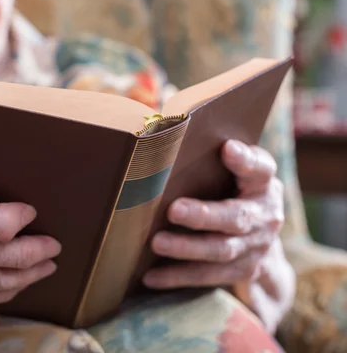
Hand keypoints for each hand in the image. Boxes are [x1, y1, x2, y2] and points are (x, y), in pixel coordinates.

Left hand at [142, 139, 285, 288]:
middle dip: (203, 215)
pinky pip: (208, 276)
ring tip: (157, 243)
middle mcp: (266, 215)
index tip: (227, 149)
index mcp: (262, 183)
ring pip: (220, 251)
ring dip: (187, 248)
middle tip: (173, 210)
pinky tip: (151, 277)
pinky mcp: (243, 271)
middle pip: (235, 218)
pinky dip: (178, 277)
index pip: (260, 167)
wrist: (261, 241)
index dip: (245, 160)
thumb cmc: (232, 193)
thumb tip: (168, 141)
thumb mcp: (233, 173)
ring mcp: (256, 248)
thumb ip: (213, 160)